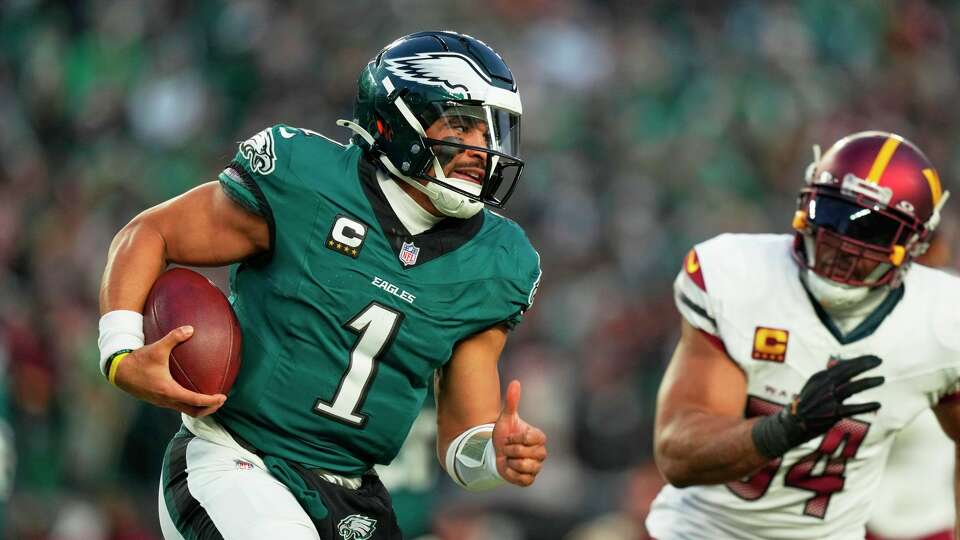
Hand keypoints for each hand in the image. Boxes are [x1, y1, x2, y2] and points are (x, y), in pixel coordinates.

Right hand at [113, 325, 226, 416]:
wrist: (118, 371)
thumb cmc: (138, 360)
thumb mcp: (157, 348)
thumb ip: (174, 337)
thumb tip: (191, 328)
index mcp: (169, 390)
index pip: (195, 400)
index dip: (211, 401)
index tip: (223, 397)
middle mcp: (166, 400)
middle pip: (193, 412)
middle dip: (209, 409)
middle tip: (221, 400)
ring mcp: (162, 402)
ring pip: (185, 410)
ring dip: (200, 408)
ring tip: (212, 399)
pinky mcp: (158, 400)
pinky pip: (178, 406)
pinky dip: (190, 403)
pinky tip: (194, 391)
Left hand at [491, 380, 547, 486]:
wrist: (496, 452)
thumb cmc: (504, 434)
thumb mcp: (506, 417)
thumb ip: (512, 401)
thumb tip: (515, 382)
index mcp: (539, 437)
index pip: (529, 438)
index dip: (515, 438)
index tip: (510, 437)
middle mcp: (541, 452)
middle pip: (525, 453)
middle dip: (510, 450)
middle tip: (507, 448)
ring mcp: (537, 467)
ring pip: (524, 467)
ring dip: (510, 462)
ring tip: (509, 458)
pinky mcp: (530, 479)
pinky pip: (522, 479)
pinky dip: (511, 474)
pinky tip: (509, 468)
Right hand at [753, 355, 883, 457]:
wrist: (792, 423)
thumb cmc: (806, 405)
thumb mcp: (814, 386)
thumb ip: (829, 378)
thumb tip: (845, 367)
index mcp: (819, 378)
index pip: (842, 365)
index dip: (858, 360)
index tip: (872, 358)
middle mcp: (823, 386)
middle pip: (848, 371)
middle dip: (865, 364)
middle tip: (879, 361)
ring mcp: (828, 400)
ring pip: (852, 387)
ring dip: (869, 382)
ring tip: (881, 379)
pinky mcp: (832, 414)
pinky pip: (853, 408)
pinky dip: (866, 406)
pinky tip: (878, 404)